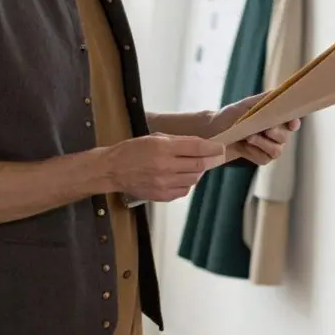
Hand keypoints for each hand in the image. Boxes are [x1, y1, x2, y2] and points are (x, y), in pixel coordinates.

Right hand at [101, 133, 225, 201]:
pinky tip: (181, 177)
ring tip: (192, 166)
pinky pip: (184, 191)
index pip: (196, 148)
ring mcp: (164, 183)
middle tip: (214, 156)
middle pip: (198, 165)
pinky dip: (187, 184)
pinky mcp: (162, 196)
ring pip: (194, 179)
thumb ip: (178, 142)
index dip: (212, 148)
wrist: (113, 170)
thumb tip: (200, 145)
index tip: (220, 147)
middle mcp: (165, 167)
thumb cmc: (133, 150)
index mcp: (163, 148)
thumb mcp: (155, 138)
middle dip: (209, 160)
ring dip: (197, 171)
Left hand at [210, 93, 301, 165]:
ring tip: (248, 137)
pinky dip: (254, 152)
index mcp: (275, 118)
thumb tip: (279, 92)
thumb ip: (264, 100)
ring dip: (262, 144)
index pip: (293, 121)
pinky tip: (244, 146)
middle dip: (274, 133)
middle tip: (264, 129)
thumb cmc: (230, 116)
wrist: (214, 132)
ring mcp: (270, 147)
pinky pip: (264, 158)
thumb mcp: (246, 105)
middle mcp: (277, 134)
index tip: (291, 124)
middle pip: (285, 137)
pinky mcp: (262, 158)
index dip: (294, 123)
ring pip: (276, 150)